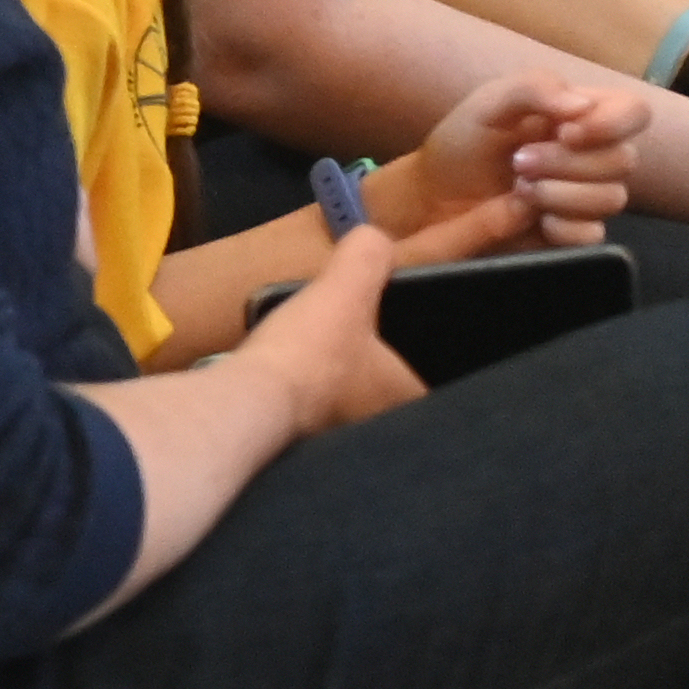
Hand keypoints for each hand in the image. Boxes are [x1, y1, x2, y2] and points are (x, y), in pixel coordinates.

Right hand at [228, 221, 424, 439]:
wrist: (251, 401)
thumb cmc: (313, 351)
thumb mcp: (345, 288)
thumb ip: (366, 257)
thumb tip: (375, 235)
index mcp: (410, 397)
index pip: (438, 385)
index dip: (422, 363)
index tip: (408, 343)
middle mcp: (388, 431)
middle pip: (394, 401)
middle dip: (380, 380)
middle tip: (363, 350)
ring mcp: (346, 445)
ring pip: (356, 415)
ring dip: (343, 396)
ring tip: (326, 367)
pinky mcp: (307, 452)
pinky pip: (321, 425)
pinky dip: (312, 408)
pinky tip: (295, 388)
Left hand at [372, 74, 632, 257]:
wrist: (434, 195)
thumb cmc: (464, 141)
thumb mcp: (488, 102)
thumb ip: (533, 89)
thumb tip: (583, 105)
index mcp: (582, 115)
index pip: (635, 111)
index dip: (612, 123)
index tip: (565, 131)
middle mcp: (595, 155)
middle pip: (624, 160)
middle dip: (565, 162)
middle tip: (518, 162)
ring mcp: (589, 197)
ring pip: (613, 198)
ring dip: (558, 193)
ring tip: (517, 188)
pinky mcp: (576, 234)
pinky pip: (593, 234)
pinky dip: (558, 225)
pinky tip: (527, 216)